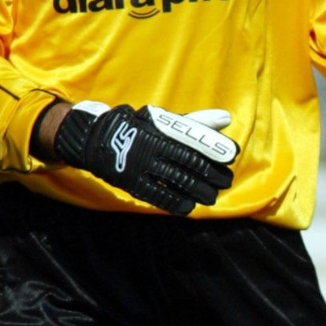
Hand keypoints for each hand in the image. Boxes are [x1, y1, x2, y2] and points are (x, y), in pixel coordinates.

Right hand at [53, 101, 237, 214]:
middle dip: (211, 174)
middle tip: (226, 181)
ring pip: (177, 181)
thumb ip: (193, 124)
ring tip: (212, 197)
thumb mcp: (161, 120)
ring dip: (198, 191)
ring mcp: (141, 166)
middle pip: (189, 164)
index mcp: (159, 130)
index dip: (214, 149)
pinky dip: (176, 202)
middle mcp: (151, 148)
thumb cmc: (136, 127)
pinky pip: (158, 195)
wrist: (94, 138)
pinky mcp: (132, 183)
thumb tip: (226, 118)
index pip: (193, 141)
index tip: (231, 156)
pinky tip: (189, 207)